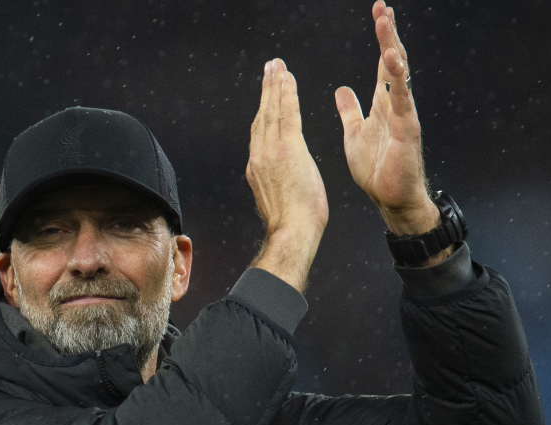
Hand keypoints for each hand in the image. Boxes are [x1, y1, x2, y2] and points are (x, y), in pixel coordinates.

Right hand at [246, 58, 328, 291]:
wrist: (292, 232)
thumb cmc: (293, 224)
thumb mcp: (279, 198)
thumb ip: (276, 181)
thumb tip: (280, 179)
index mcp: (257, 167)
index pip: (261, 131)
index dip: (264, 109)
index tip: (267, 95)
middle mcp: (259, 155)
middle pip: (262, 114)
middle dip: (267, 89)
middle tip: (270, 68)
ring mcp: (271, 151)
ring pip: (272, 110)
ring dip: (275, 85)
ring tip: (277, 66)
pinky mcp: (288, 149)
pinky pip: (287, 114)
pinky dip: (286, 94)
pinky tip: (288, 79)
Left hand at [335, 1, 442, 242]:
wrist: (391, 198)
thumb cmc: (376, 169)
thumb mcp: (355, 133)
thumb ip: (350, 110)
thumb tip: (341, 89)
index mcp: (382, 103)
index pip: (383, 63)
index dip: (381, 38)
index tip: (379, 12)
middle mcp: (395, 103)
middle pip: (393, 60)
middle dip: (388, 34)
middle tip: (383, 8)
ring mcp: (403, 114)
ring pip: (399, 74)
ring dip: (392, 47)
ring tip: (385, 24)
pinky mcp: (407, 128)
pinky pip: (402, 99)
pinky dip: (398, 79)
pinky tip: (393, 59)